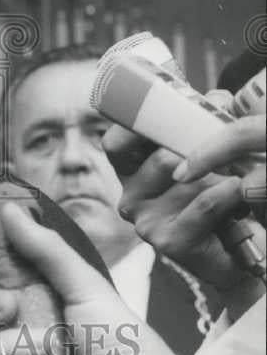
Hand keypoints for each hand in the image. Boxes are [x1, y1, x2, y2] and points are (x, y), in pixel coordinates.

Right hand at [105, 109, 264, 314]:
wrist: (239, 254)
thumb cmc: (218, 199)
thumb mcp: (204, 156)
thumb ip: (202, 126)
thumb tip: (218, 99)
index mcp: (131, 174)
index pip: (115, 144)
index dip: (135, 126)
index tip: (166, 113)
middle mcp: (131, 198)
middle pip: (156, 155)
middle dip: (196, 144)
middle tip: (223, 137)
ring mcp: (146, 221)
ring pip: (180, 173)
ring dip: (216, 169)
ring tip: (234, 173)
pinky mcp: (168, 241)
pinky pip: (204, 202)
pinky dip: (228, 193)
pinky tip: (239, 191)